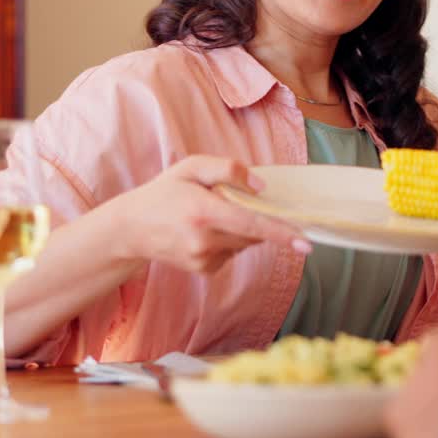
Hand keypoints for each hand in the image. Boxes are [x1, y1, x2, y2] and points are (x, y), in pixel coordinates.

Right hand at [111, 155, 309, 272]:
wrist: (131, 228)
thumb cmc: (164, 192)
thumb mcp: (192, 167)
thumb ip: (228, 170)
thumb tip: (261, 187)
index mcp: (204, 212)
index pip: (252, 225)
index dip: (282, 234)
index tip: (306, 243)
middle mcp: (205, 240)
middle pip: (253, 234)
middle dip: (258, 220)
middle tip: (234, 204)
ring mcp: (203, 259)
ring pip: (244, 244)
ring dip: (240, 230)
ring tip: (210, 216)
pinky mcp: (203, 270)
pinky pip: (231, 254)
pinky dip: (228, 242)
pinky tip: (204, 232)